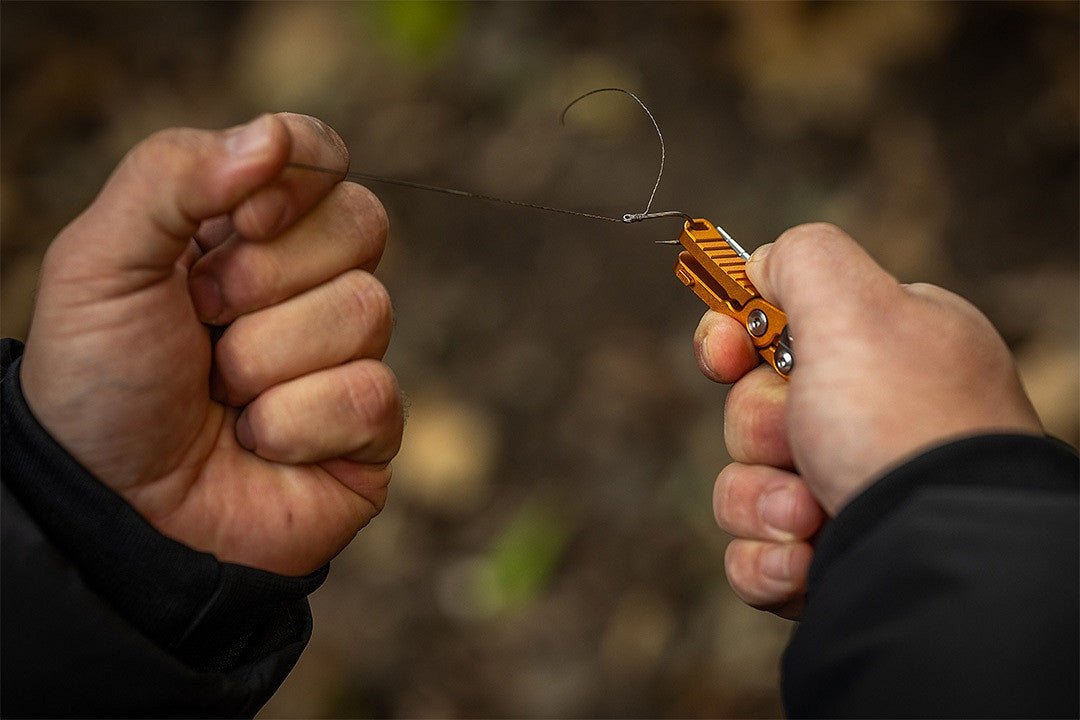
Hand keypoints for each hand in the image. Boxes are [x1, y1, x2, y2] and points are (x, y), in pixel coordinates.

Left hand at [20, 113, 402, 576]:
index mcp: (249, 233)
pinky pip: (371, 396)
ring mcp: (347, 356)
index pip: (323, 160)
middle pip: (362, 223)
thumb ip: (171, 176)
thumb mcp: (100, 264)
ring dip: (266, 361)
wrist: (109, 515)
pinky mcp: (372, 429)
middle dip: (265, 279)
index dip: (292, 182)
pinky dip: (295, 425)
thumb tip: (276, 135)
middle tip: (204, 323)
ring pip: (368, 310)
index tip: (231, 224)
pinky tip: (259, 447)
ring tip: (224, 398)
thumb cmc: (100, 386)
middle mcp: (309, 286)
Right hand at [695, 222, 1041, 617]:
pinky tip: (805, 562)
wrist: (942, 553)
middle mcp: (871, 422)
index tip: (724, 355)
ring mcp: (851, 494)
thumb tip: (762, 265)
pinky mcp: (833, 562)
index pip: (780, 331)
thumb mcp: (855, 305)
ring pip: (744, 486)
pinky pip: (754, 554)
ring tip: (810, 516)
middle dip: (759, 431)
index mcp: (887, 353)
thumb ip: (802, 257)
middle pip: (751, 411)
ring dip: (761, 501)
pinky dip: (766, 560)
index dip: (733, 340)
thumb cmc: (901, 423)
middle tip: (801, 442)